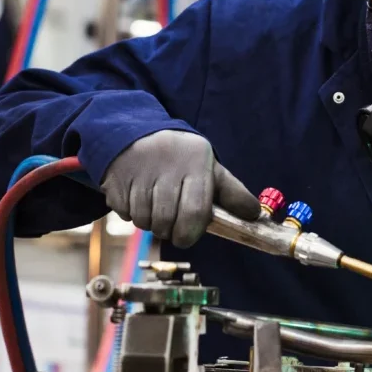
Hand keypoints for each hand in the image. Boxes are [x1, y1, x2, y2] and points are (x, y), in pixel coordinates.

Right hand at [101, 130, 260, 247]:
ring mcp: (139, 173)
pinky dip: (131, 214)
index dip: (190, 232)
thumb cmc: (181, 159)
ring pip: (144, 221)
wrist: (137, 133)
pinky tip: (137, 198)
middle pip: (167, 221)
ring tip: (155, 208)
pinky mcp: (116, 179)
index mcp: (195, 166)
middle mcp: (167, 168)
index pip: (195, 211)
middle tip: (171, 226)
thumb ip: (231, 193)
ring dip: (150, 223)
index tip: (187, 238)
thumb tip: (255, 215)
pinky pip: (125, 214)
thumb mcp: (209, 168)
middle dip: (169, 231)